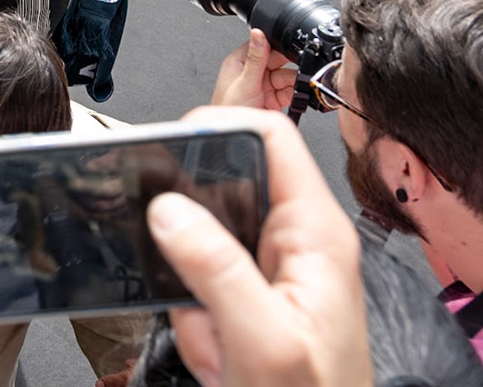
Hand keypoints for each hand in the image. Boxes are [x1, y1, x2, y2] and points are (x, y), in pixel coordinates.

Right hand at [147, 108, 369, 386]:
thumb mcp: (262, 343)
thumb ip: (215, 270)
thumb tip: (167, 207)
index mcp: (316, 234)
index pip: (269, 135)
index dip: (215, 127)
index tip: (166, 153)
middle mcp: (299, 243)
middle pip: (220, 186)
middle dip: (189, 235)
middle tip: (194, 287)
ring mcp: (275, 272)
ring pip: (200, 241)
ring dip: (191, 291)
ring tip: (217, 339)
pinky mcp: (255, 299)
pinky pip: (200, 285)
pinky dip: (196, 320)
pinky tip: (218, 354)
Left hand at [211, 29, 298, 111]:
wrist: (233, 134)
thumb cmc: (228, 110)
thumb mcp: (244, 82)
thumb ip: (256, 59)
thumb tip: (258, 33)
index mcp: (240, 61)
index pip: (264, 45)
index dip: (279, 47)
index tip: (293, 50)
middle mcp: (252, 72)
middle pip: (279, 62)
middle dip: (290, 68)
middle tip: (295, 75)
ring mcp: (263, 85)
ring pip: (287, 77)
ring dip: (294, 84)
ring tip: (293, 91)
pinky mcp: (273, 99)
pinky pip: (290, 92)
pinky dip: (296, 95)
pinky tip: (297, 97)